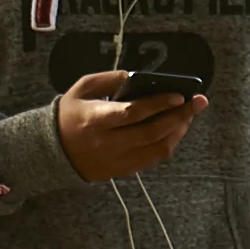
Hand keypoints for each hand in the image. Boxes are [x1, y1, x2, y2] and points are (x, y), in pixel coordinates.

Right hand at [53, 68, 202, 183]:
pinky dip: (168, 144)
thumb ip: (109, 79)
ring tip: (188, 115)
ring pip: (156, 149)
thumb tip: (137, 77)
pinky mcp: (121, 171)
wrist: (51, 150)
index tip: (179, 95)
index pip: (132, 113)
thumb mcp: (81, 88)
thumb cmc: (68, 114)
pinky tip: (175, 130)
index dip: (158, 104)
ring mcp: (115, 160)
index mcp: (95, 121)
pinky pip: (152, 159)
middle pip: (151, 132)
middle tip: (198, 102)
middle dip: (179, 116)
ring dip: (178, 131)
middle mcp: (107, 143)